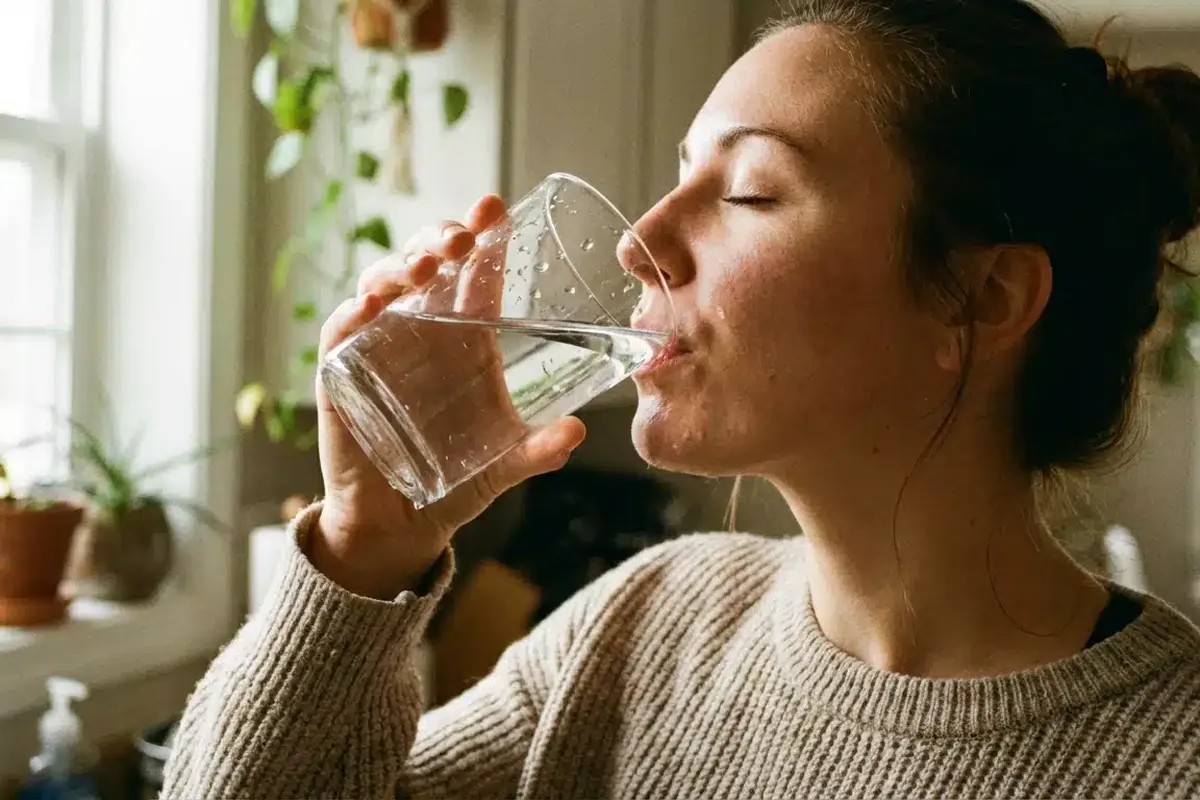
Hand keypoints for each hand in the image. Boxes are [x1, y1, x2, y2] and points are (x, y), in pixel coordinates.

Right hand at [311, 195, 586, 598]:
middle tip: (460, 240)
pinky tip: (371, 305)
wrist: (402, 525)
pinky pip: (340, 332)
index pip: (473, 274)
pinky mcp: (342, 375)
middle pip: (425, 264)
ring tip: (424, 266)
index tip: (495, 207)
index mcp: (465, 338)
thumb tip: (578, 433)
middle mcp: (421, 333)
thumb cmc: (457, 482)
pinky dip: (352, 313)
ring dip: (400, 266)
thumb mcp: (505, 463)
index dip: (482, 236)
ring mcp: (378, 348)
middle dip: (440, 239)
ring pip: (382, 284)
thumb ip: (540, 450)